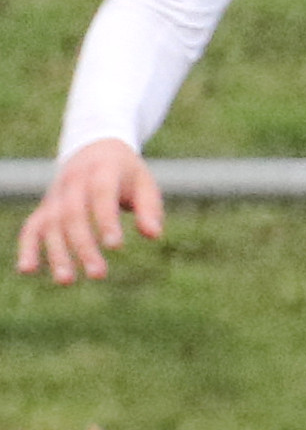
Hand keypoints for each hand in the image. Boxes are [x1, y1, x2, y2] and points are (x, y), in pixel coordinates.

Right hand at [14, 140, 162, 281]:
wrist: (95, 149)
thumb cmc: (126, 173)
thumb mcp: (145, 183)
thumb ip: (149, 208)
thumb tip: (154, 235)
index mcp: (102, 170)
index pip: (100, 194)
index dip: (105, 219)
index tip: (115, 246)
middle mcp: (73, 181)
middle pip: (73, 214)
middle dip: (84, 245)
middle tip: (98, 274)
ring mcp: (55, 195)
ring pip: (51, 224)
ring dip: (56, 253)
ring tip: (66, 281)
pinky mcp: (45, 208)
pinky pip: (31, 227)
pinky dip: (27, 247)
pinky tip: (27, 269)